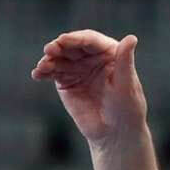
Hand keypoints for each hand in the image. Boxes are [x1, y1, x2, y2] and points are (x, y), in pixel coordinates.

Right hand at [31, 30, 146, 145]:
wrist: (114, 132)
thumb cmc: (126, 108)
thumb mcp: (126, 84)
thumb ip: (125, 61)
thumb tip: (131, 38)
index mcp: (109, 52)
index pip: (90, 41)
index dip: (76, 39)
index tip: (63, 40)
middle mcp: (91, 57)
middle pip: (72, 46)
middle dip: (59, 47)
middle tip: (49, 50)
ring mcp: (77, 68)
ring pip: (60, 58)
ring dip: (48, 60)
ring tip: (41, 67)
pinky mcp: (66, 82)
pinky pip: (52, 73)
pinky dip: (43, 72)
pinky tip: (37, 74)